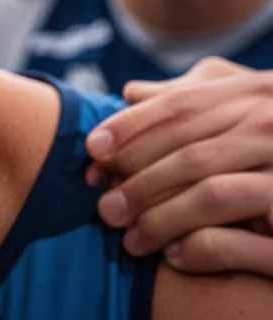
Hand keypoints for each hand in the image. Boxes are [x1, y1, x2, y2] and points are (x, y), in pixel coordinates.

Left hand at [86, 57, 272, 276]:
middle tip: (101, 205)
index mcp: (260, 96)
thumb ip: (196, 97)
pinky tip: (176, 256)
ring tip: (128, 239)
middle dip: (137, 179)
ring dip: (162, 217)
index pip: (182, 108)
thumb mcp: (247, 108)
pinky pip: (247, 239)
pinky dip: (204, 247)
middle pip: (190, 151)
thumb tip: (131, 91)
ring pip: (213, 193)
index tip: (91, 149)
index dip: (131, 127)